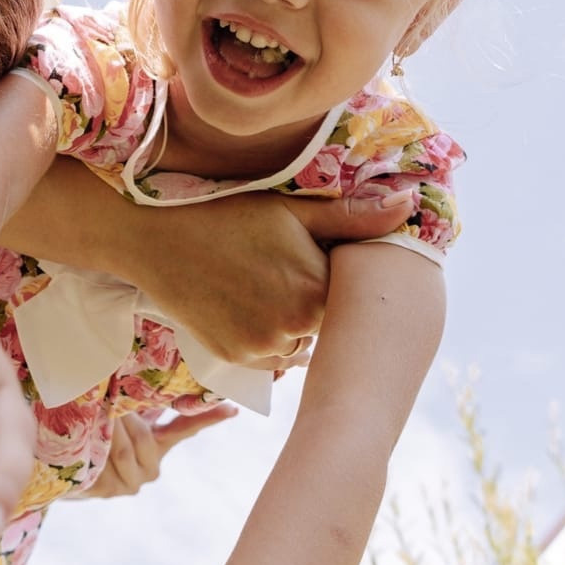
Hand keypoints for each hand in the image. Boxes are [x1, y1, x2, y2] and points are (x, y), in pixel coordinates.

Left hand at [77, 404, 236, 501]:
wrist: (66, 469)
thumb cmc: (97, 435)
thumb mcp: (119, 415)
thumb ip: (135, 399)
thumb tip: (140, 362)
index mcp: (158, 443)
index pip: (186, 428)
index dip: (209, 417)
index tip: (232, 408)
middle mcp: (151, 466)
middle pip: (145, 437)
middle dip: (123, 417)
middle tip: (106, 400)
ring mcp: (133, 482)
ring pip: (124, 449)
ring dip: (108, 429)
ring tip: (95, 416)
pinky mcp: (111, 490)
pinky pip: (105, 463)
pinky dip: (96, 447)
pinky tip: (89, 443)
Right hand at [121, 185, 421, 367]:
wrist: (154, 236)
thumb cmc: (226, 214)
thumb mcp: (292, 211)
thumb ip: (353, 217)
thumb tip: (410, 204)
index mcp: (316, 292)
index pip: (348, 296)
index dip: (332, 275)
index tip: (309, 255)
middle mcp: (293, 329)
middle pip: (325, 323)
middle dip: (312, 300)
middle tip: (278, 267)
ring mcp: (261, 348)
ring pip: (299, 342)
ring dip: (290, 322)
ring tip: (258, 283)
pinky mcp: (235, 359)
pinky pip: (270, 356)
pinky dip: (264, 337)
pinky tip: (242, 303)